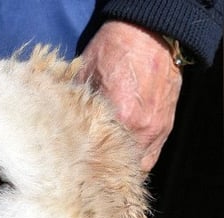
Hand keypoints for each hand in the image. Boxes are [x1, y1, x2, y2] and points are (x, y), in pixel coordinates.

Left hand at [77, 20, 182, 171]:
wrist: (150, 34)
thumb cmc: (113, 51)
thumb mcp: (84, 75)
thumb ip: (75, 105)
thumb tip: (58, 124)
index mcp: (119, 118)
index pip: (98, 157)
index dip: (84, 167)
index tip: (72, 172)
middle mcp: (140, 129)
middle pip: (118, 167)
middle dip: (103, 172)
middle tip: (86, 176)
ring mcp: (155, 130)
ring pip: (137, 166)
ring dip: (121, 168)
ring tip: (104, 171)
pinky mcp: (165, 127)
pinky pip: (150, 155)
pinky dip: (137, 160)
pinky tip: (122, 161)